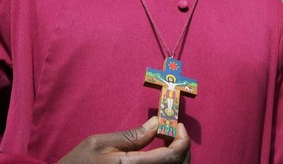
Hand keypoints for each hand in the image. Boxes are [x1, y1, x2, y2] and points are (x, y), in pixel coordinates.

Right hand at [57, 117, 189, 163]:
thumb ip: (132, 135)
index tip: (177, 125)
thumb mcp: (99, 144)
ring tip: (166, 143)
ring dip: (176, 158)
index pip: (174, 156)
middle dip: (182, 148)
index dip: (182, 139)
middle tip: (174, 132)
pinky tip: (159, 157)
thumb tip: (157, 124)